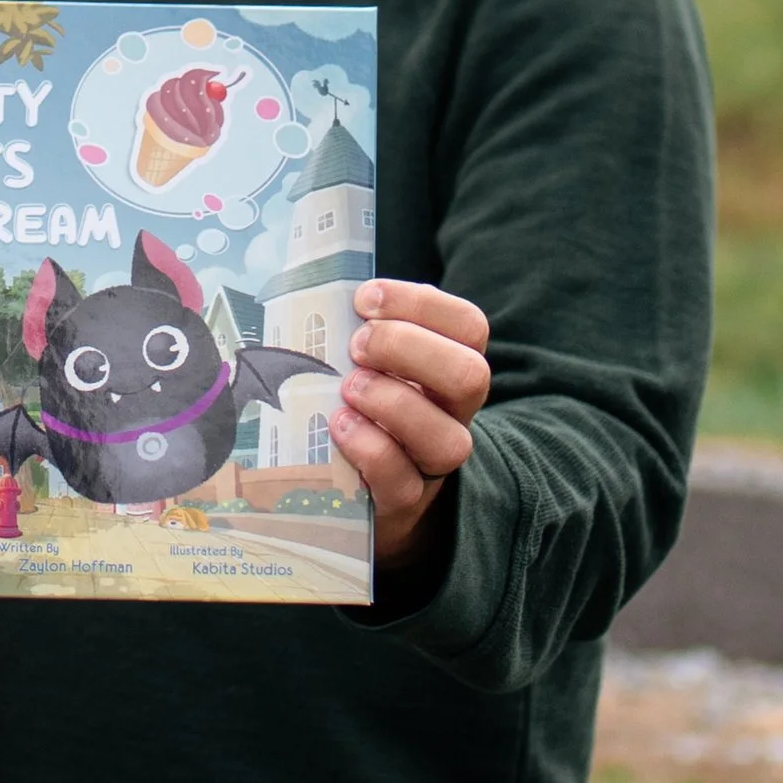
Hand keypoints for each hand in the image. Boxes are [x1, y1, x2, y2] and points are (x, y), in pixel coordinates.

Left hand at [330, 280, 491, 569]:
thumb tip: (313, 280)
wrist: (356, 489)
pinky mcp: (403, 501)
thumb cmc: (358, 403)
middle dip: (409, 350)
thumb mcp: (367, 361)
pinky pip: (402, 481)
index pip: (468, 327)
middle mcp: (453, 413)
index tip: (366, 299)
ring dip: (393, 404)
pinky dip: (370, 448)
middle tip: (358, 346)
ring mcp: (433, 461)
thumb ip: (359, 327)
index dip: (422, 306)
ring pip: (448, 439)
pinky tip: (338, 426)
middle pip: (470, 377)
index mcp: (450, 365)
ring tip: (348, 389)